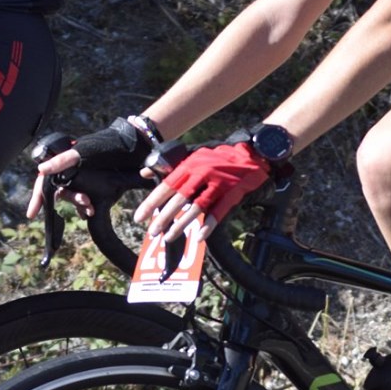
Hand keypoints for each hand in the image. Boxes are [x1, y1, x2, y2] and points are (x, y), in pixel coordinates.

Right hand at [27, 117, 151, 218]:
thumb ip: (62, 160)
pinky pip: (84, 199)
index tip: (32, 214)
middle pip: (60, 190)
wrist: (134, 147)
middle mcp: (70, 169)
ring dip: (79, 204)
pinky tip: (91, 212)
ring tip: (91, 208)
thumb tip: (41, 170)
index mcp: (63, 160)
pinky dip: (86, 207)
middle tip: (84, 206)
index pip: (44, 180)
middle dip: (70, 200)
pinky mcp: (94, 184)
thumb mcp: (83, 152)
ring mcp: (82, 177)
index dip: (38, 197)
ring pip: (73, 195)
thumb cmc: (106, 145)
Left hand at [135, 142, 267, 242]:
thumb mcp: (192, 155)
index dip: (152, 202)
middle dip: (164, 217)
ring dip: (183, 224)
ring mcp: (219, 183)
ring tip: (170, 237)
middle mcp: (202, 173)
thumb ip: (168, 164)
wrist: (251, 152)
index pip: (166, 185)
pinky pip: (219, 211)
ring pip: (197, 207)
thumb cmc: (218, 156)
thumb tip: (143, 172)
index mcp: (189, 165)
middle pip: (179, 198)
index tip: (139, 217)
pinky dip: (209, 225)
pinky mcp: (233, 192)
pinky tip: (199, 237)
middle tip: (153, 232)